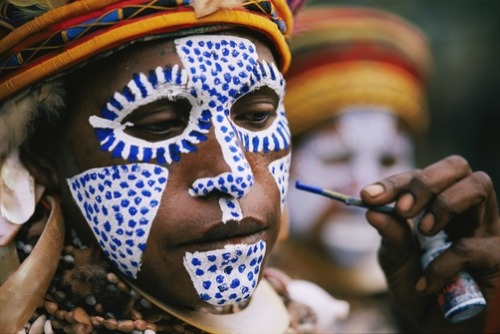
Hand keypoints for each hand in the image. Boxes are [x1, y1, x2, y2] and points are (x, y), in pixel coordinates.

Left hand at [360, 155, 499, 331]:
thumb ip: (389, 235)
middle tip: (404, 209)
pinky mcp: (496, 257)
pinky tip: (426, 282)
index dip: (395, 181)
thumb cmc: (416, 285)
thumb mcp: (395, 259)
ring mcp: (485, 229)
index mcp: (437, 204)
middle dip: (426, 181)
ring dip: (444, 203)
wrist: (435, 325)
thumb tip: (372, 211)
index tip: (368, 196)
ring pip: (478, 185)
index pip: (421, 176)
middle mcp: (465, 209)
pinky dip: (442, 263)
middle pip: (457, 166)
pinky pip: (472, 246)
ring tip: (423, 230)